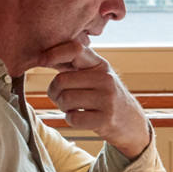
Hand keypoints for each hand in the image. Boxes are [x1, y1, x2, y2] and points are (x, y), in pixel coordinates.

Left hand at [34, 37, 149, 158]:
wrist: (130, 122)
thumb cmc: (102, 96)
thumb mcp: (94, 75)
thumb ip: (73, 64)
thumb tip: (42, 55)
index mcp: (99, 64)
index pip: (75, 49)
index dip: (54, 53)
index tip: (42, 61)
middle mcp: (105, 78)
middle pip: (61, 81)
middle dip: (55, 92)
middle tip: (63, 97)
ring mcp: (107, 99)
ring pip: (65, 100)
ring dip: (63, 107)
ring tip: (75, 107)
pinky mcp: (105, 119)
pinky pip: (72, 119)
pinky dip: (71, 120)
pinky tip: (81, 117)